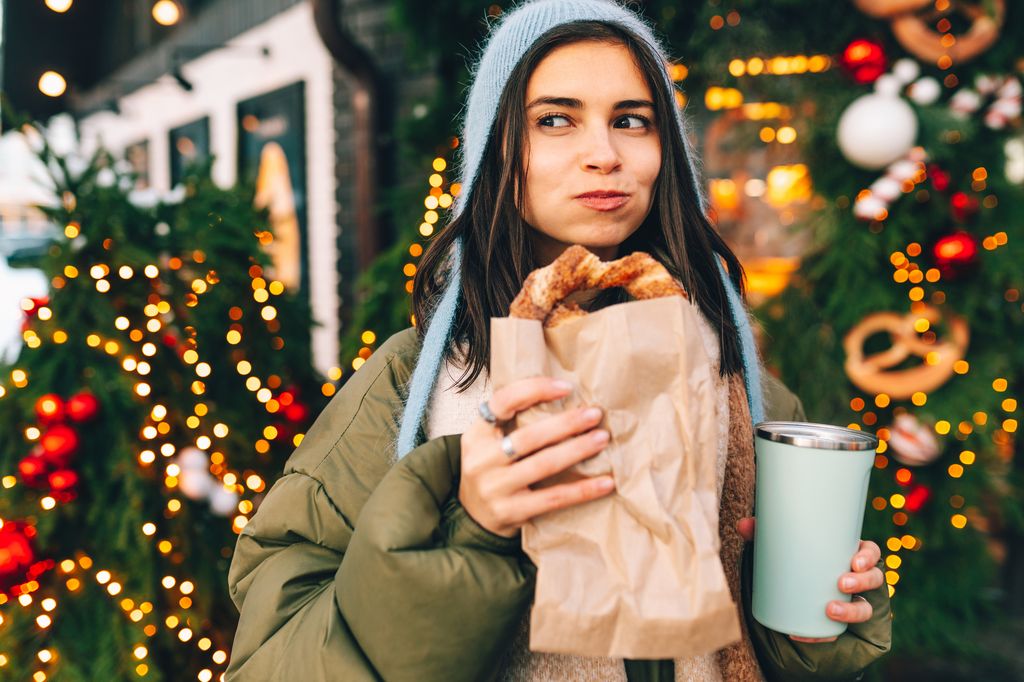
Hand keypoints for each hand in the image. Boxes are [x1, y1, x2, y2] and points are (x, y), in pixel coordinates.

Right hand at [460, 377, 614, 536]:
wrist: (474, 519)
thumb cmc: (492, 472)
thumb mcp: (489, 443)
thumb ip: (512, 422)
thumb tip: (563, 395)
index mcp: (476, 435)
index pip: (503, 402)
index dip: (534, 390)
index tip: (566, 388)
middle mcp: (481, 460)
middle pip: (529, 436)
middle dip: (566, 423)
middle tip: (594, 414)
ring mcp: (494, 488)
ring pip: (544, 464)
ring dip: (577, 450)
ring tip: (602, 439)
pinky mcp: (510, 511)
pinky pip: (554, 498)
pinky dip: (582, 490)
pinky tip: (605, 483)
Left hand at [736, 516, 883, 642]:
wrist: (784, 600)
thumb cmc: (790, 563)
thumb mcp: (779, 549)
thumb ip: (762, 535)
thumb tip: (743, 525)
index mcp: (847, 555)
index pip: (870, 551)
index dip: (869, 555)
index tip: (855, 561)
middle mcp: (856, 578)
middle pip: (874, 578)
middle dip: (863, 581)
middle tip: (842, 583)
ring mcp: (851, 602)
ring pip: (865, 607)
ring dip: (852, 610)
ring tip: (830, 609)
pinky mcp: (839, 623)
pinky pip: (841, 631)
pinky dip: (826, 634)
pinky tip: (809, 635)